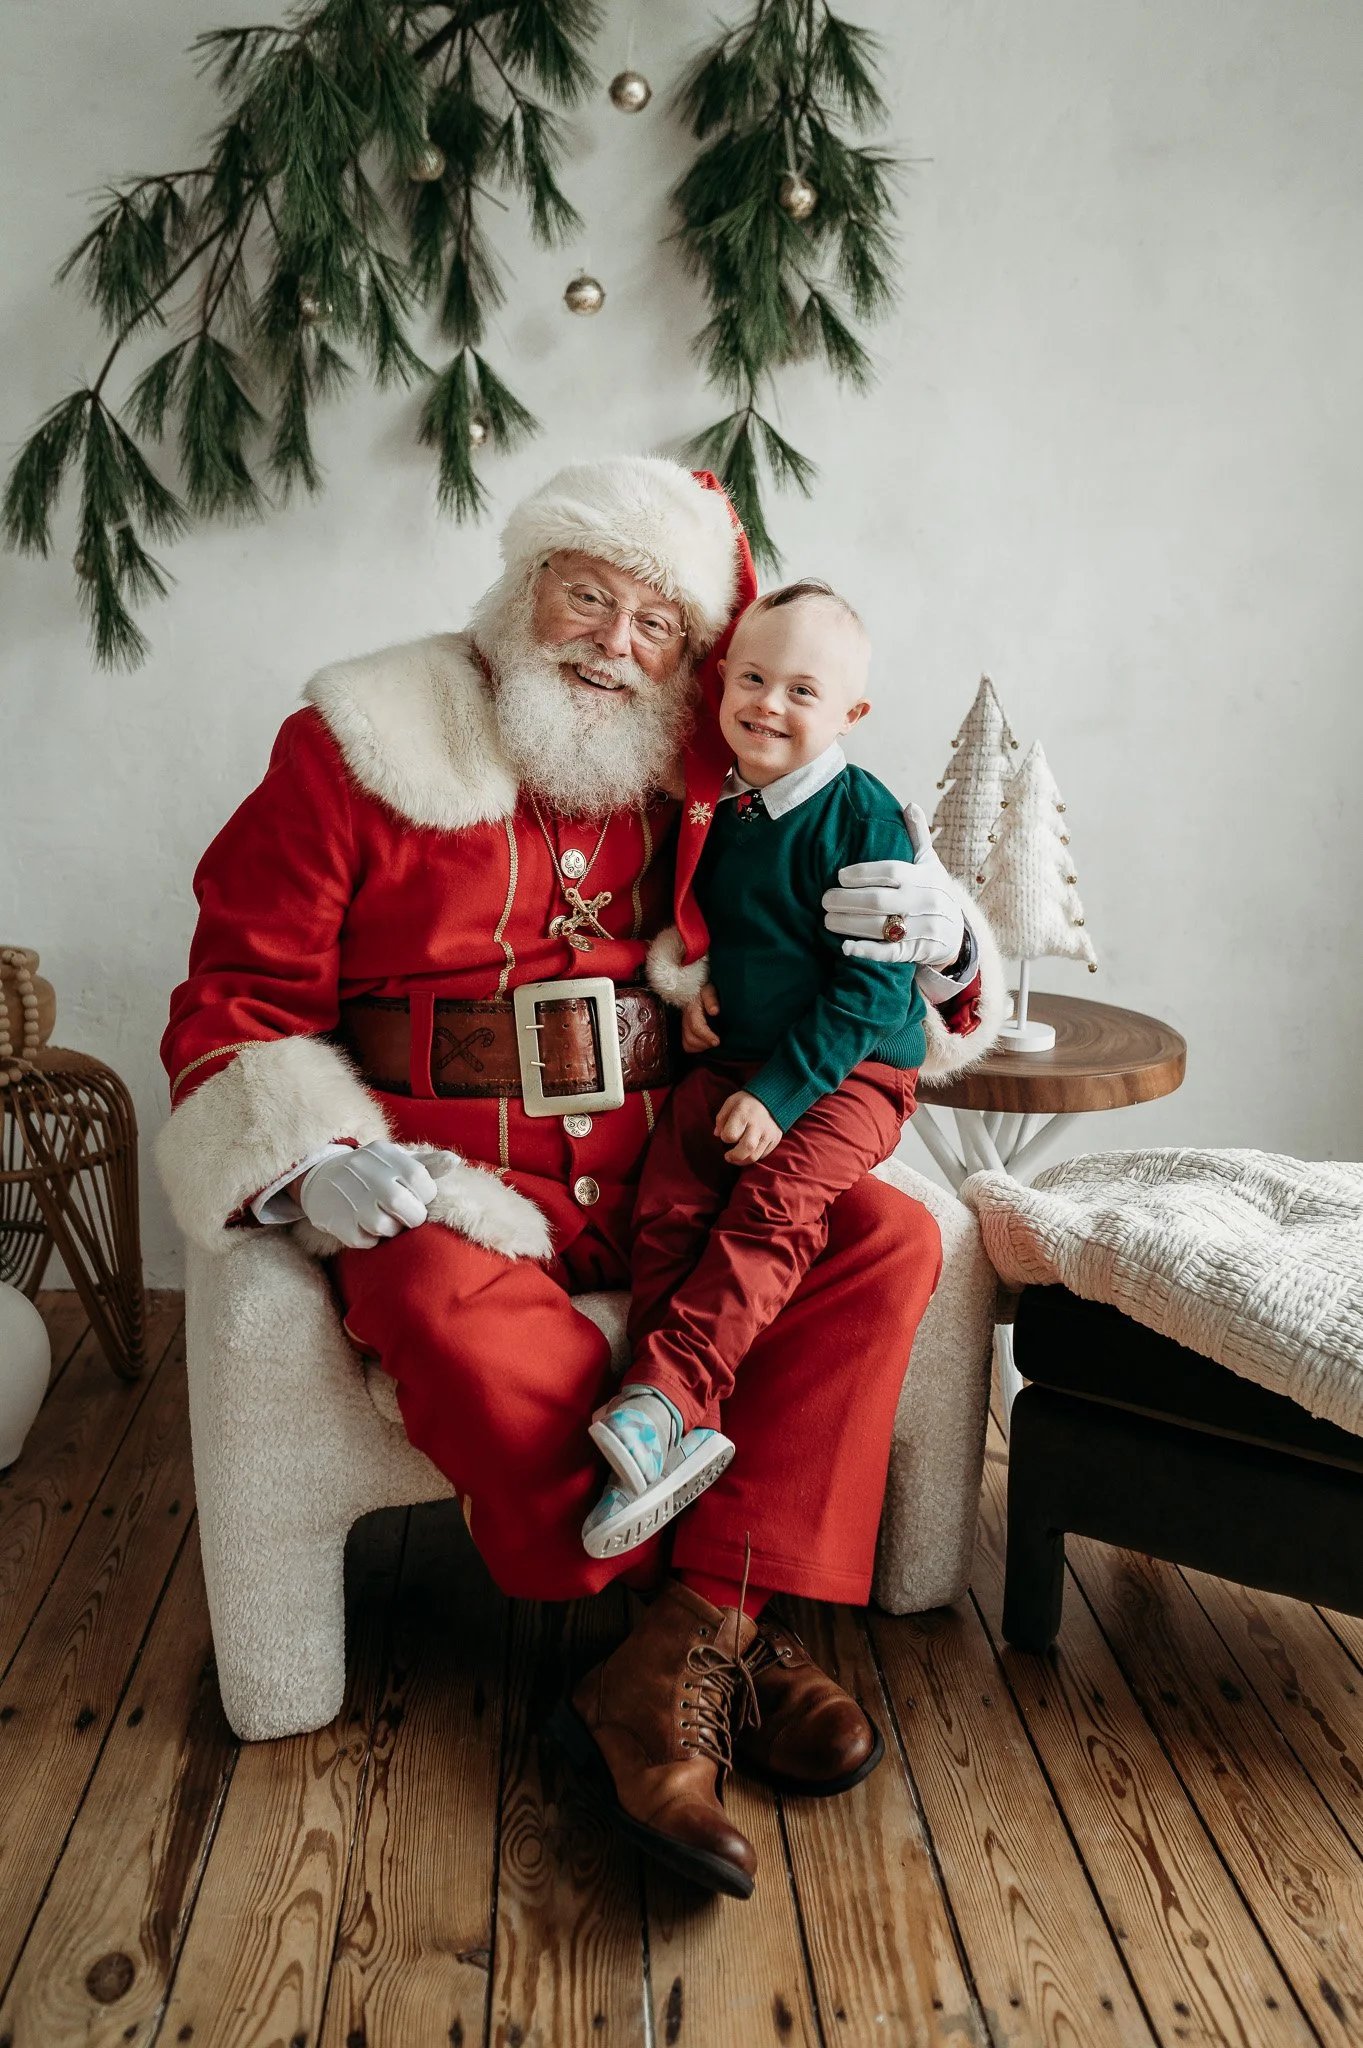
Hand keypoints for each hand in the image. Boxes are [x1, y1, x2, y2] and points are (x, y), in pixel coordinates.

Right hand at [298, 1140, 457, 1249]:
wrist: (321, 1178)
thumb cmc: (372, 1171)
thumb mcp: (398, 1160)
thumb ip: (428, 1164)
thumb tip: (454, 1161)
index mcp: (384, 1154)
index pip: (418, 1178)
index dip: (426, 1195)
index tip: (420, 1198)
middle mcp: (364, 1173)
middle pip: (401, 1204)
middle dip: (413, 1217)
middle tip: (409, 1216)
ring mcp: (348, 1197)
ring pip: (383, 1226)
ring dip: (392, 1229)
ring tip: (388, 1220)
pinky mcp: (335, 1220)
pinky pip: (364, 1241)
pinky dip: (371, 1239)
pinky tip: (368, 1227)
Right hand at [682, 982, 721, 1052]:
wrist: (695, 987)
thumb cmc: (704, 988)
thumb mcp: (709, 990)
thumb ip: (711, 1000)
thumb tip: (714, 1011)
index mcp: (691, 1009)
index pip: (696, 1027)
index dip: (706, 1036)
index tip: (717, 1041)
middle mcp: (685, 1019)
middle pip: (690, 1039)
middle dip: (704, 1044)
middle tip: (717, 1041)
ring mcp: (684, 1025)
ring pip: (687, 1044)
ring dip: (701, 1047)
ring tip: (711, 1042)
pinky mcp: (685, 1030)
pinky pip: (687, 1045)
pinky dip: (697, 1047)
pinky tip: (706, 1042)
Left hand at [714, 1089, 781, 1165]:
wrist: (774, 1098)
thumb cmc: (747, 1102)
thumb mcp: (731, 1103)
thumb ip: (721, 1118)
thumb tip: (717, 1134)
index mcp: (744, 1114)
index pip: (731, 1135)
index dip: (725, 1137)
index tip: (726, 1135)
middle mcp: (758, 1125)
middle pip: (746, 1148)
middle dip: (734, 1157)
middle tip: (728, 1156)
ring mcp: (768, 1133)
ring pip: (755, 1156)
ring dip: (742, 1161)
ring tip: (736, 1158)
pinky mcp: (775, 1140)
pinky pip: (762, 1155)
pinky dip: (753, 1156)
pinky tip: (748, 1151)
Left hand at [821, 802, 964, 967]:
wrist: (958, 934)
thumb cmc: (935, 893)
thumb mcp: (931, 864)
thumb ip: (918, 836)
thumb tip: (910, 805)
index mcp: (924, 877)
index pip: (890, 871)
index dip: (862, 872)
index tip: (839, 875)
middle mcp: (924, 901)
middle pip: (879, 900)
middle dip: (847, 900)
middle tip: (824, 899)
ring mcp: (922, 928)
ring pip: (880, 926)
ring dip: (849, 924)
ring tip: (827, 920)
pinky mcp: (917, 951)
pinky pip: (889, 953)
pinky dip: (866, 951)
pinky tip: (846, 947)